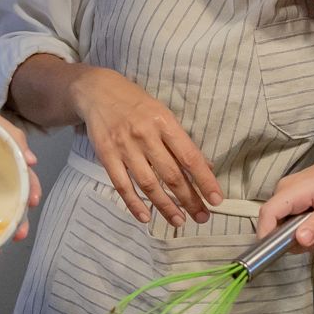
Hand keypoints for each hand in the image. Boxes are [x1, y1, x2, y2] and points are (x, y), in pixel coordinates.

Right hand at [71, 67, 222, 225]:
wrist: (98, 91)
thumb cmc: (136, 104)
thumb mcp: (163, 114)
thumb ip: (181, 141)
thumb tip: (206, 167)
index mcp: (164, 122)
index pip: (189, 156)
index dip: (204, 180)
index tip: (216, 200)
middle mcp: (145, 135)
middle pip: (171, 174)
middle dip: (189, 199)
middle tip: (202, 217)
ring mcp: (124, 147)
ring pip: (148, 183)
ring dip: (165, 206)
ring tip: (179, 221)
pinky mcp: (106, 156)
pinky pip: (122, 185)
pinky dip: (134, 203)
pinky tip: (145, 217)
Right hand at [256, 144, 313, 248]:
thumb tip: (300, 240)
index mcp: (292, 191)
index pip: (267, 214)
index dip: (267, 235)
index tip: (280, 252)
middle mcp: (282, 191)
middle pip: (271, 222)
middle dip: (287, 240)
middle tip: (312, 244)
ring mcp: (285, 193)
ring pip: (278, 222)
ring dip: (294, 236)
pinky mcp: (289, 198)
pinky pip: (285, 218)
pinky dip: (296, 229)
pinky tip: (313, 227)